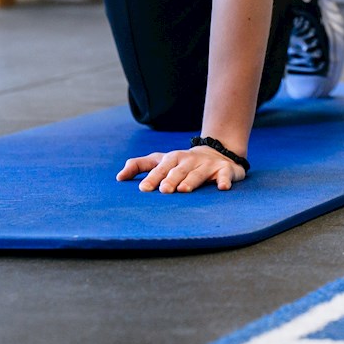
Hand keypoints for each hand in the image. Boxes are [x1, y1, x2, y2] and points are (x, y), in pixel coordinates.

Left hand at [117, 145, 245, 192]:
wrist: (217, 152)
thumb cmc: (181, 162)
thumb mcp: (160, 160)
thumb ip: (139, 165)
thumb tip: (119, 178)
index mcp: (172, 158)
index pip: (160, 167)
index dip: (152, 177)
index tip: (143, 189)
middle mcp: (189, 160)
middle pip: (178, 170)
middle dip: (171, 179)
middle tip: (163, 190)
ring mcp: (207, 165)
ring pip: (198, 173)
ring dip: (191, 180)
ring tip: (183, 190)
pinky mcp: (224, 170)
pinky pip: (225, 175)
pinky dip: (224, 180)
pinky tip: (222, 187)